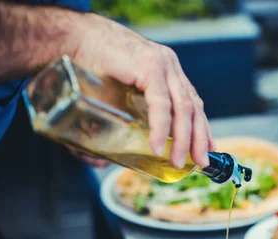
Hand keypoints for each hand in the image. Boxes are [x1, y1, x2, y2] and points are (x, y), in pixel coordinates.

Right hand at [71, 14, 214, 167]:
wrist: (70, 37)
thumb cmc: (86, 65)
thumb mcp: (112, 96)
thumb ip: (110, 125)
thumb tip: (102, 161)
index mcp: (167, 71)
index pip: (192, 103)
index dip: (202, 128)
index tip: (207, 150)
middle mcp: (169, 67)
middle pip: (193, 108)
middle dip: (198, 138)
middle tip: (199, 162)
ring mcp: (162, 65)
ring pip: (182, 108)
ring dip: (182, 139)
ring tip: (175, 161)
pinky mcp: (149, 67)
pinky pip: (161, 103)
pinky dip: (161, 127)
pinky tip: (158, 146)